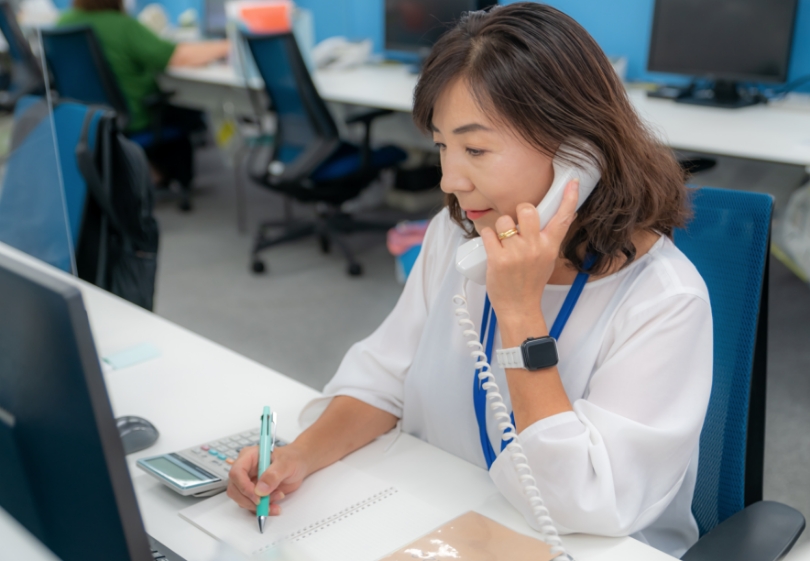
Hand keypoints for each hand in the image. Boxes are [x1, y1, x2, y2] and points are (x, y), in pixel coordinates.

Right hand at [226, 443, 309, 513]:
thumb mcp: (286, 463)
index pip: (236, 472)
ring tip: (278, 497)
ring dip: (258, 505)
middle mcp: (246, 469)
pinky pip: (251, 505)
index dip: (244, 487)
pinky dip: (262, 509)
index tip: (257, 497)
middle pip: (235, 489)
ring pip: (242, 499)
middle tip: (266, 503)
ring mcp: (248, 482)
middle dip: (250, 500)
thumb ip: (273, 475)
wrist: (299, 464)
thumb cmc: (292, 458)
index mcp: (249, 456)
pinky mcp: (254, 492)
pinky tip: (275, 505)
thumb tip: (260, 490)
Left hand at [480, 180, 578, 334]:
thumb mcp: (548, 259)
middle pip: (526, 210)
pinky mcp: (498, 259)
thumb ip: (551, 239)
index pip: (563, 218)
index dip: (569, 198)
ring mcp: (516, 253)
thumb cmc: (531, 283)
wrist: (519, 307)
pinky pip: (488, 234)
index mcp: (550, 246)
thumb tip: (563, 217)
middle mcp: (535, 248)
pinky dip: (487, 237)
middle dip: (518, 211)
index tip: (572, 182)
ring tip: (502, 242)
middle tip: (515, 224)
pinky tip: (491, 247)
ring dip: (499, 227)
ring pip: (503, 221)